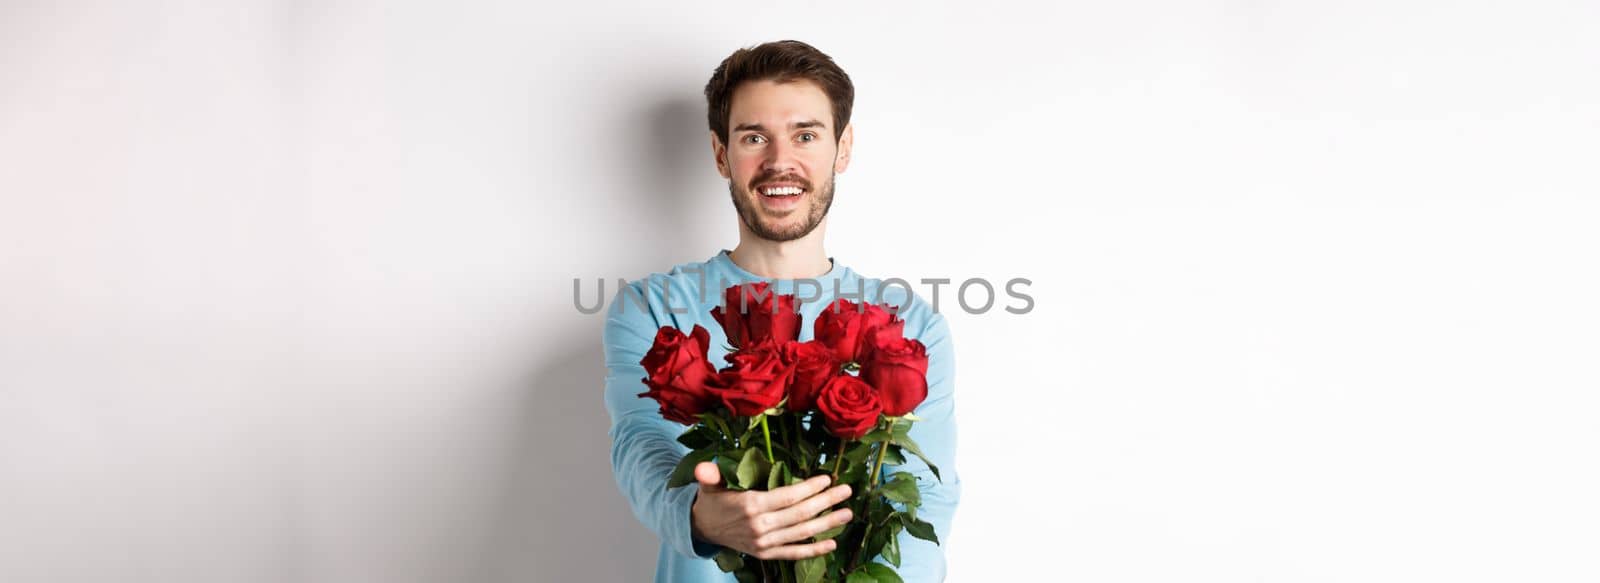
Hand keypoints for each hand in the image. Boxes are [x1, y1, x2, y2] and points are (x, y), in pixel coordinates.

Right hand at [689, 461, 853, 559]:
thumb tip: (702, 469)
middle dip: (826, 502)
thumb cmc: (713, 501)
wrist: (702, 529)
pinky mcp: (766, 554)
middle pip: (800, 514)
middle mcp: (760, 527)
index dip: (809, 488)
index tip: (826, 478)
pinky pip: (794, 553)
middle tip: (846, 490)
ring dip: (827, 524)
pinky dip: (814, 551)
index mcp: (750, 506)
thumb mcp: (709, 484)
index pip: (787, 496)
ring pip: (801, 533)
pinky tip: (831, 543)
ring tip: (847, 513)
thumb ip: (709, 476)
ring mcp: (764, 543)